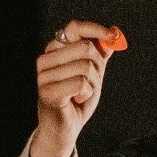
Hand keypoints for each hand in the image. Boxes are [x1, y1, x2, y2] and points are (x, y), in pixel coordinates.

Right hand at [29, 19, 123, 156]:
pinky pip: (81, 83)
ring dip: (92, 84)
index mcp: (54, 50)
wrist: (65, 129)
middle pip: (85, 47)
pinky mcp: (47, 92)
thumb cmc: (76, 99)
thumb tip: (113, 34)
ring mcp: (43, 76)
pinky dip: (86, 94)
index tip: (113, 36)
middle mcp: (45, 59)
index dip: (96, 29)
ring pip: (85, 67)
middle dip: (97, 67)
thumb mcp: (92, 74)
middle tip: (89, 82)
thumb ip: (99, 54)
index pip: (74, 27)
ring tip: (80, 94)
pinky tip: (76, 101)